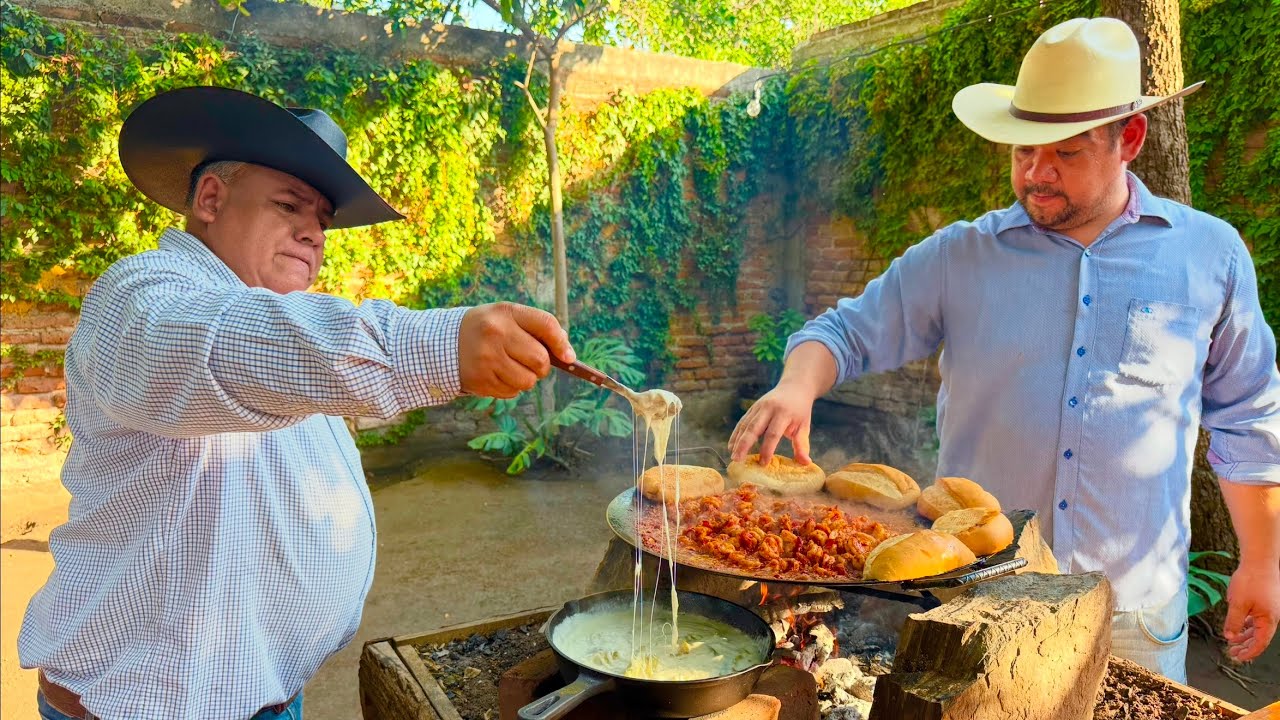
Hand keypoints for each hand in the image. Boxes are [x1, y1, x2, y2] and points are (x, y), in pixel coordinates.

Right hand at [458, 303, 574, 398]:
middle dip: (542, 366)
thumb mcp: (506, 317)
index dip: (561, 343)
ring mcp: (487, 358)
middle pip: (540, 359)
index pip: (546, 324)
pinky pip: (512, 392)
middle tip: (531, 363)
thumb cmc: (485, 330)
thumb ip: (536, 328)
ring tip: (511, 368)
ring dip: (526, 379)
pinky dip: (511, 387)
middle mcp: (496, 334)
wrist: (442, 344)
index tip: (569, 357)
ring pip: (528, 381)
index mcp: (506, 312)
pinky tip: (496, 374)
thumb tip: (567, 353)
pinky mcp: (481, 380)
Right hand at [728, 379, 816, 464]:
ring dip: (737, 440)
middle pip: (753, 428)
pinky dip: (736, 433)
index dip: (767, 449)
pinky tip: (731, 445)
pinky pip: (742, 421)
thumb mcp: (804, 426)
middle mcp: (768, 408)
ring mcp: (758, 406)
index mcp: (783, 413)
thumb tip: (806, 463)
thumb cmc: (800, 411)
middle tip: (737, 460)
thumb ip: (802, 444)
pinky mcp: (752, 407)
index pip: (773, 433)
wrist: (794, 387)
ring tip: (732, 456)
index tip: (763, 463)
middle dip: (744, 444)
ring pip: (745, 424)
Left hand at [1222, 559, 1279, 662]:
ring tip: (1232, 641)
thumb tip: (1230, 636)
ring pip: (1256, 627)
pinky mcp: (1264, 602)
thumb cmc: (1250, 581)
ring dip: (1244, 635)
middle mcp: (1271, 617)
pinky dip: (1246, 624)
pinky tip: (1237, 626)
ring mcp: (1268, 609)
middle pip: (1259, 637)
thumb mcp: (1238, 604)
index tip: (1238, 658)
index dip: (1249, 652)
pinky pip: (1256, 618)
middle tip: (1231, 652)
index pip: (1260, 643)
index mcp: (1269, 620)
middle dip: (1245, 646)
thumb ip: (1234, 622)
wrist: (1260, 560)